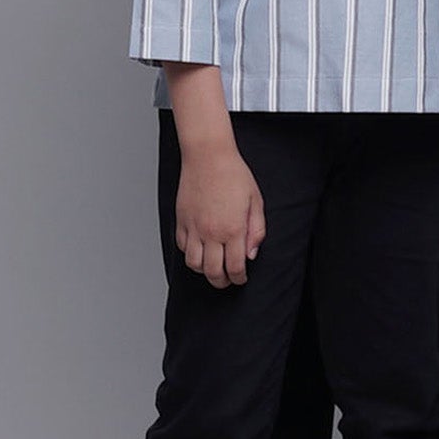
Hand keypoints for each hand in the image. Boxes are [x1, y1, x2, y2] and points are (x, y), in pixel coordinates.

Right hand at [174, 144, 265, 288]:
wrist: (208, 156)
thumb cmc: (234, 174)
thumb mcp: (256, 200)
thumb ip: (256, 230)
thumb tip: (252, 254)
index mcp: (233, 229)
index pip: (235, 267)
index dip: (239, 278)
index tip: (241, 278)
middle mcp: (211, 233)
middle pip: (213, 273)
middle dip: (222, 281)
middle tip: (227, 280)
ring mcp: (193, 229)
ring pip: (194, 265)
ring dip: (204, 271)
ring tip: (213, 267)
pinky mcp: (181, 222)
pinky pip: (182, 248)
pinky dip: (191, 254)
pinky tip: (200, 250)